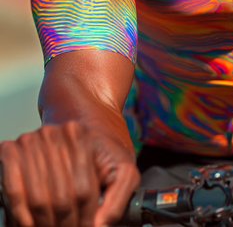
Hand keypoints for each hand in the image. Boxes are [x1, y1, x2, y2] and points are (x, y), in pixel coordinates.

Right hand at [0, 121, 139, 226]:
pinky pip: (14, 191)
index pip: (83, 191)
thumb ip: (118, 196)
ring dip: (45, 222)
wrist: (79, 113)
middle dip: (66, 224)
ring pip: (38, 199)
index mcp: (80, 136)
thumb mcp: (122, 166)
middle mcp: (52, 135)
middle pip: (60, 198)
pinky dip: (21, 213)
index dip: (86, 219)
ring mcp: (30, 141)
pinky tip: (30, 223)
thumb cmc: (102, 147)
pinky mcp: (12, 151)